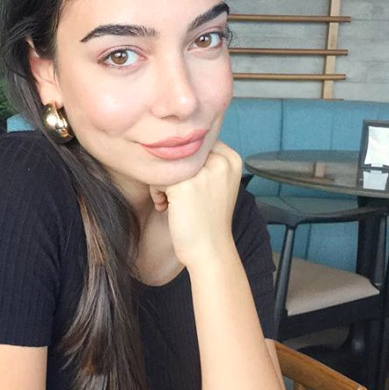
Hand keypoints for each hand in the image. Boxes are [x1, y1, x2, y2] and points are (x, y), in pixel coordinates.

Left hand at [149, 141, 242, 267]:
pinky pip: (158, 178)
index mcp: (231, 158)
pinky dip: (157, 193)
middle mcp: (220, 161)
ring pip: (167, 163)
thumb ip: (206, 161)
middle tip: (176, 195)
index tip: (188, 185)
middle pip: (181, 151)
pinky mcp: (184, 185)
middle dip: (173, 171)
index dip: (185, 164)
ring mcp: (203, 172)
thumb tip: (177, 140)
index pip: (196, 144)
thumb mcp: (217, 183)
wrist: (209, 250)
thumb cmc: (208, 220)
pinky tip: (166, 207)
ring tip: (170, 201)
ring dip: (163, 182)